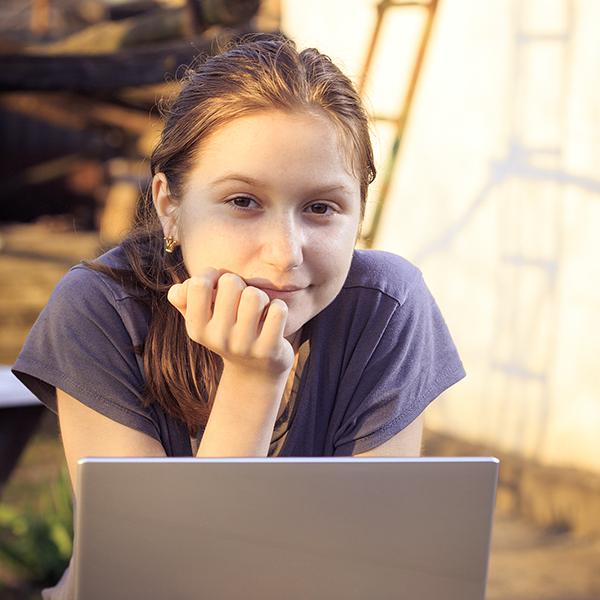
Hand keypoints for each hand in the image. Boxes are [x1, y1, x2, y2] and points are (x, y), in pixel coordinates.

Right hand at [167, 269, 294, 376]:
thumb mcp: (201, 320)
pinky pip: (278, 310)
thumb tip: (177, 290)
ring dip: (261, 296)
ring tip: (258, 310)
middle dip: (240, 284)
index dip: (212, 274)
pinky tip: (273, 318)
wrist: (254, 373)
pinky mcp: (269, 349)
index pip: (198, 283)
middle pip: (230, 282)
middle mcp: (217, 338)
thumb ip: (183, 300)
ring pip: (254, 295)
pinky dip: (279, 307)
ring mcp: (244, 345)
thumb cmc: (226, 333)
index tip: (218, 284)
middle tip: (242, 300)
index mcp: (196, 327)